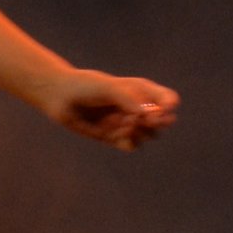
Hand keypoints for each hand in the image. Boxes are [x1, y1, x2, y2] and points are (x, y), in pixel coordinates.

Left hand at [39, 70, 177, 149]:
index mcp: (142, 90)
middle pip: (164, 121)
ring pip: (149, 136)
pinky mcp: (115, 137)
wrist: (62, 98)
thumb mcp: (109, 88)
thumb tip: (147, 116)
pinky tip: (117, 133)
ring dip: (142, 132)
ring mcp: (128, 123)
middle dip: (159, 122)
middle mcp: (138, 108)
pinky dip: (129, 141)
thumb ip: (129, 100)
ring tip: (126, 123)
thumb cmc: (86, 86)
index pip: (168, 99)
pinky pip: (132, 145)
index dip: (170, 105)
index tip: (164, 108)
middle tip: (147, 120)